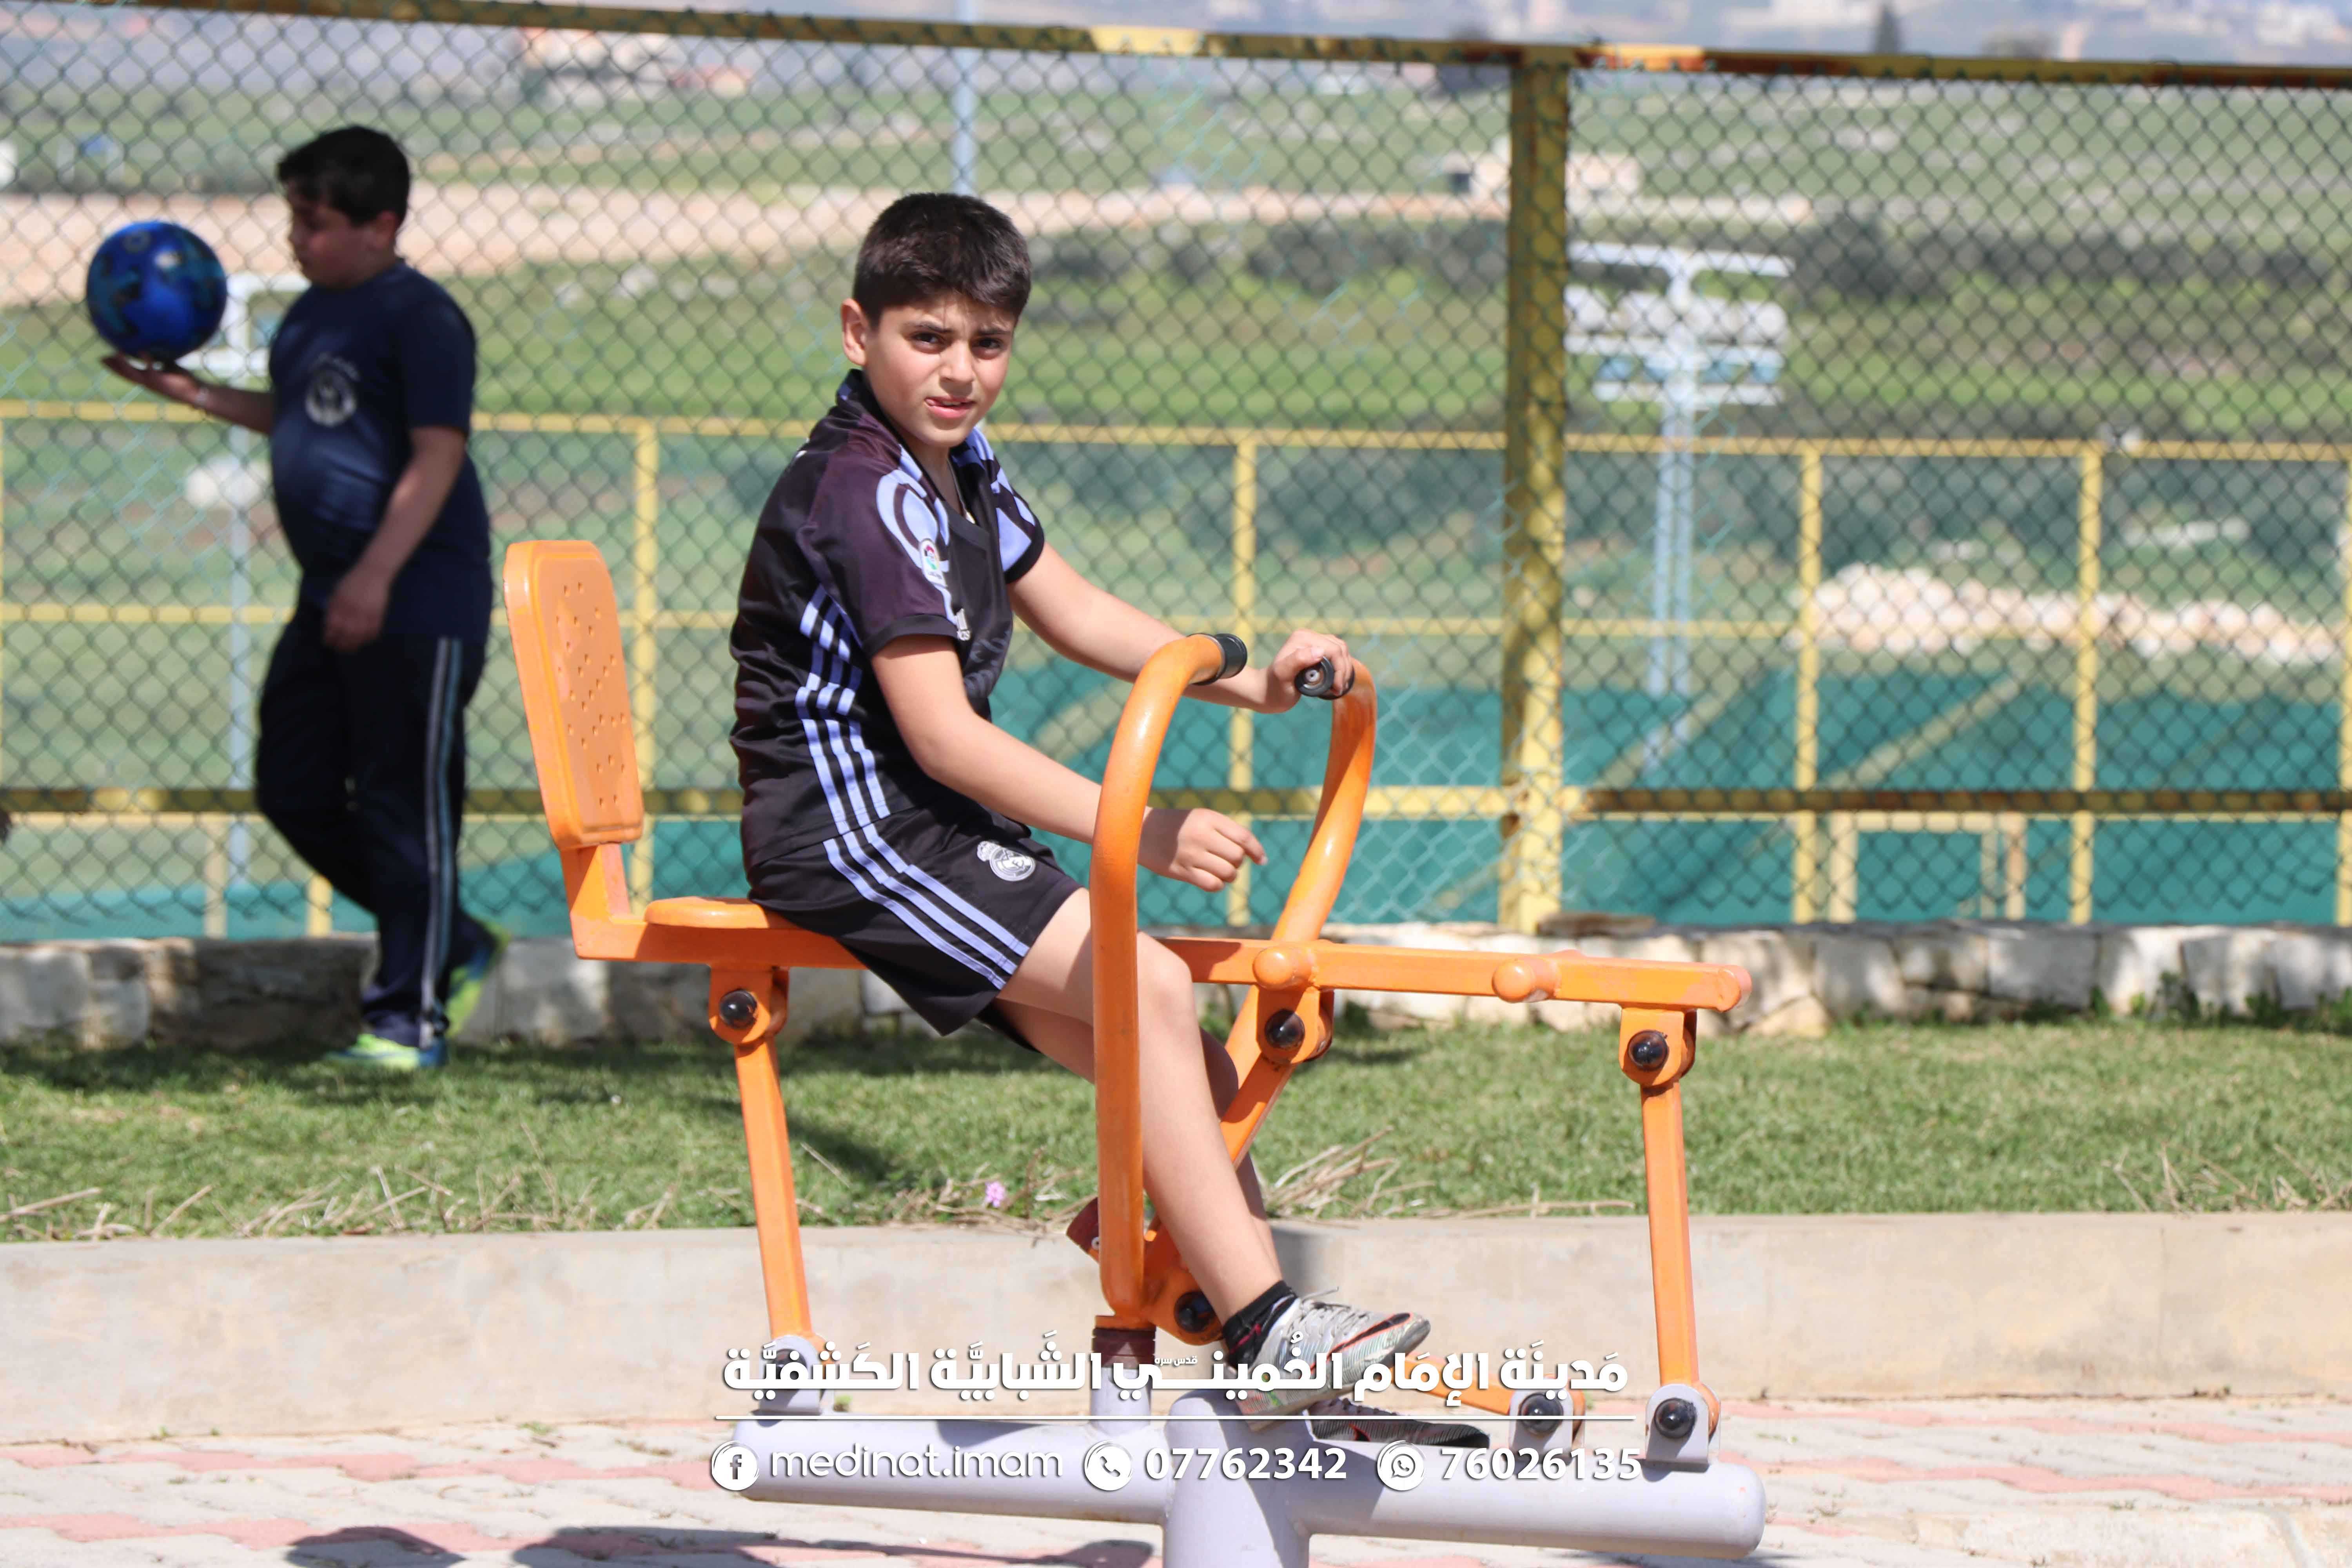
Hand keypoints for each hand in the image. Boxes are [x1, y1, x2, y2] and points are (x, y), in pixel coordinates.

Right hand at [102, 354, 205, 407]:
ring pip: (135, 375)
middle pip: (126, 375)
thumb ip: (160, 360)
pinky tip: (142, 351)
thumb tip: (154, 349)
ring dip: (125, 364)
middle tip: (101, 358)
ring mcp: (155, 384)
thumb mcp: (169, 367)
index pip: (128, 373)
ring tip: (116, 352)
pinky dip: (147, 361)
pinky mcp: (163, 382)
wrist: (197, 392)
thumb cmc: (185, 380)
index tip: (105, 359)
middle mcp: (149, 383)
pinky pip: (153, 370)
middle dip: (113, 367)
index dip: (116, 367)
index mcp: (149, 380)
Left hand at [323, 567, 391, 651]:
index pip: (332, 626)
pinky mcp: (378, 615)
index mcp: (340, 605)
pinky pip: (373, 631)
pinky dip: (369, 638)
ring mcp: (366, 614)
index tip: (327, 642)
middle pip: (345, 634)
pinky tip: (365, 641)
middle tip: (338, 649)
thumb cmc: (353, 581)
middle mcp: (352, 612)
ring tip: (351, 650)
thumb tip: (329, 623)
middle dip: (341, 645)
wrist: (373, 573)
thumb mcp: (337, 592)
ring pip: (359, 636)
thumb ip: (333, 607)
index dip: (329, 637)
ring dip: (354, 645)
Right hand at [1140, 806, 1265, 891]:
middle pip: (1237, 857)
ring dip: (1229, 875)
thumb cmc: (1174, 825)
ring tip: (1219, 871)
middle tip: (1226, 860)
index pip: (1244, 837)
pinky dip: (1216, 885)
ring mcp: (1191, 854)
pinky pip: (1212, 884)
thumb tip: (1249, 853)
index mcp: (1208, 818)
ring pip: (1228, 873)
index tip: (1262, 860)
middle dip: (1237, 862)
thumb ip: (1222, 830)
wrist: (1138, 830)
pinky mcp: (1181, 871)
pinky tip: (1210, 880)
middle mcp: (1202, 835)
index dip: (1257, 851)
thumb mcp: (1198, 818)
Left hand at [1258, 629, 1353, 712]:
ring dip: (1344, 669)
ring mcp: (1314, 643)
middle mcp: (1309, 636)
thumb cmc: (1274, 687)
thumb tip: (1320, 651)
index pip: (1333, 649)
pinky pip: (1337, 655)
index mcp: (1302, 638)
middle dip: (1343, 670)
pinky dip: (1341, 668)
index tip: (1336, 688)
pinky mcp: (1317, 651)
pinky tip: (1336, 682)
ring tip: (1337, 688)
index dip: (1339, 669)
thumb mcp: (1282, 674)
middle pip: (1340, 649)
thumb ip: (1298, 660)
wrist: (1267, 693)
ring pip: (1341, 651)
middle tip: (1338, 689)